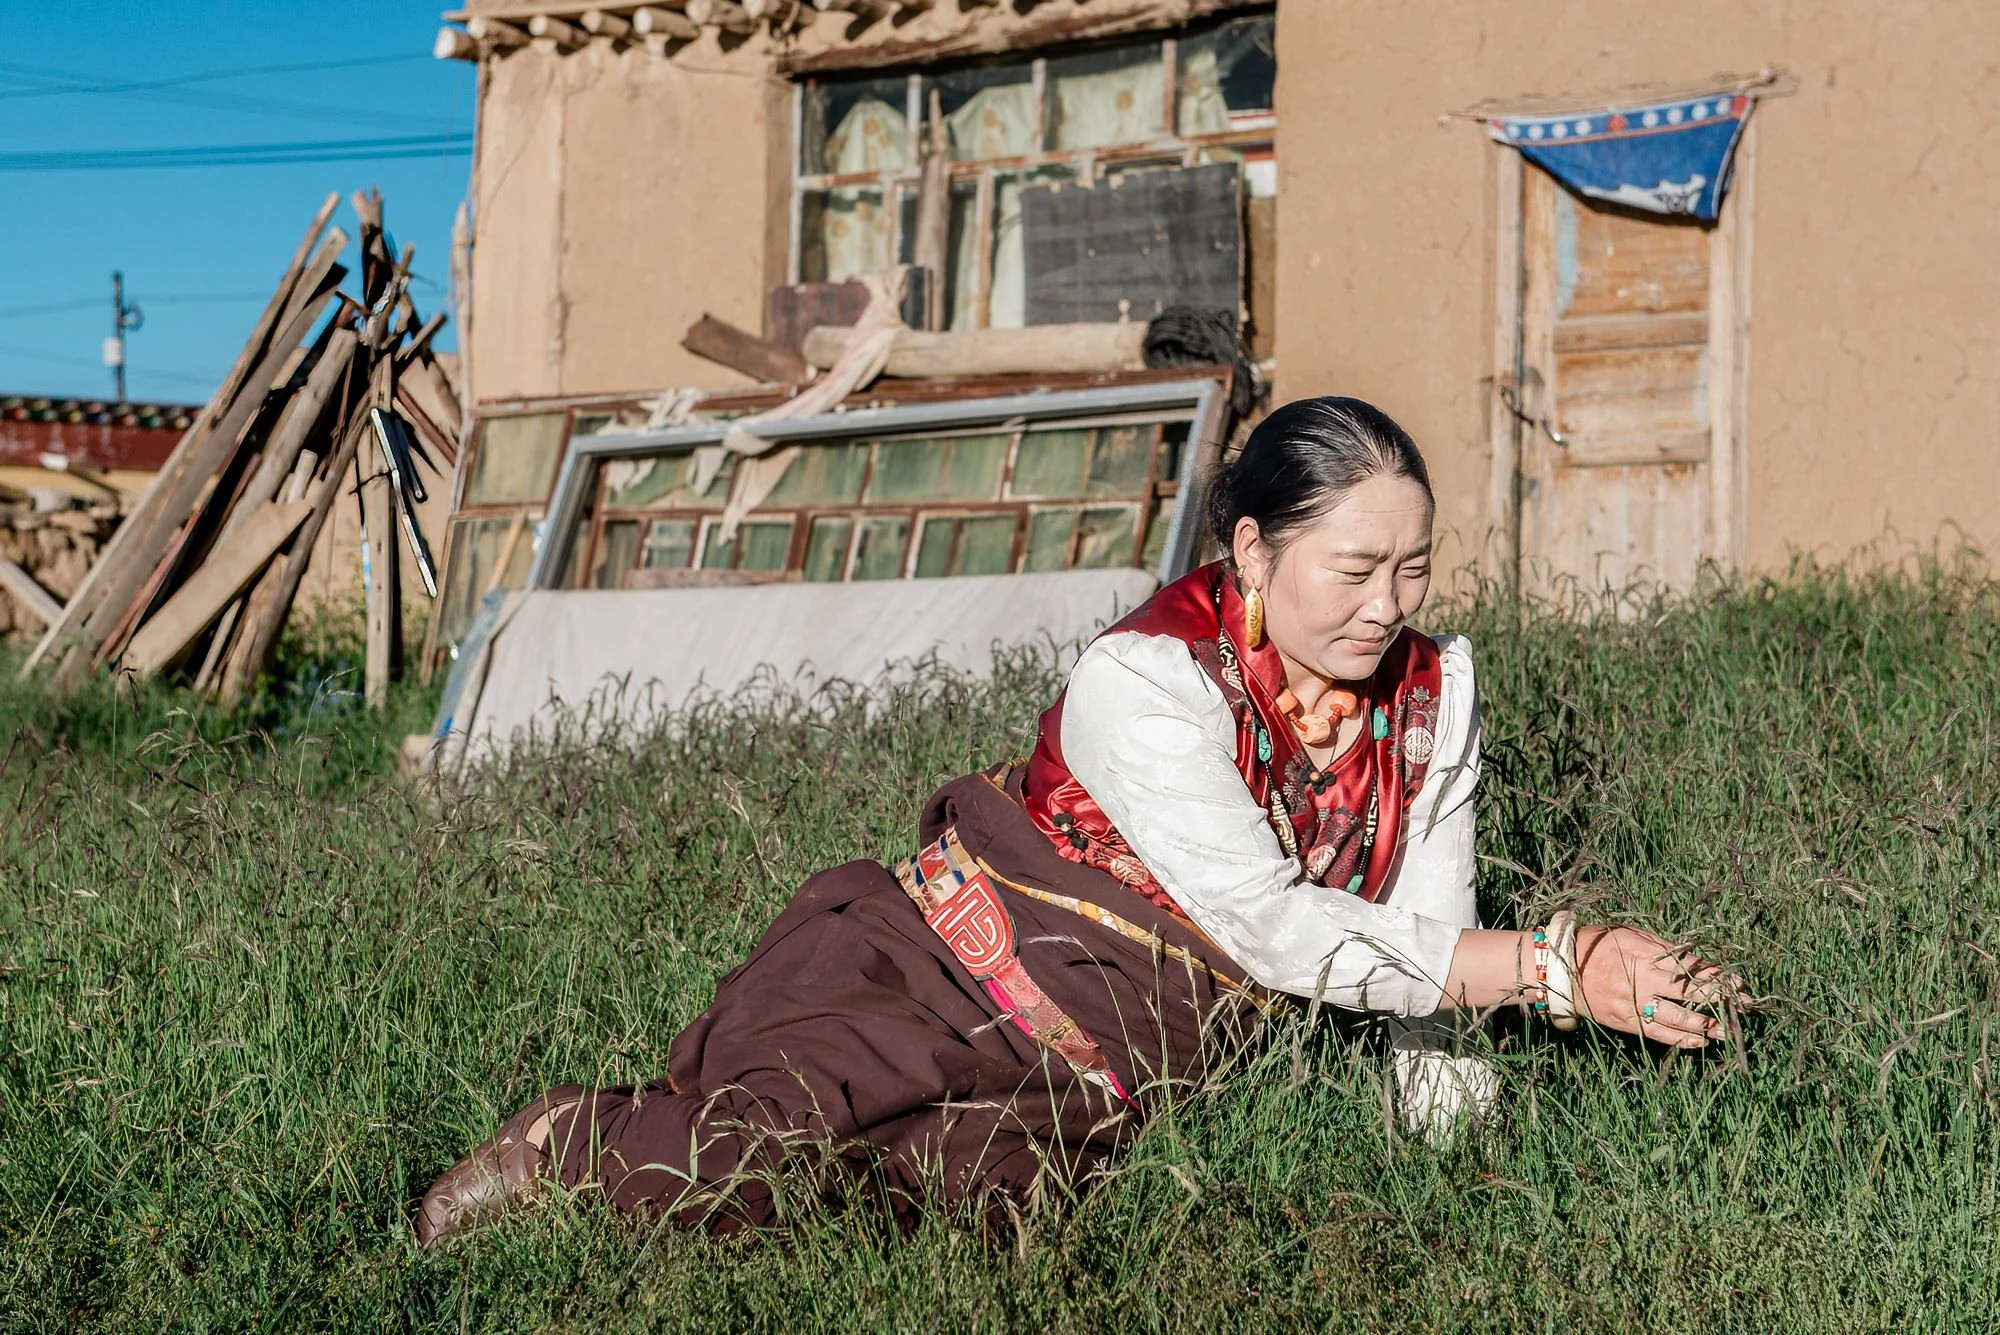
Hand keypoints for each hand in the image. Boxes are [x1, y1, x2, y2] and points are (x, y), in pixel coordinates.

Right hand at [1573, 925, 1747, 1047]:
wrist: (1560, 972)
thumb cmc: (1595, 946)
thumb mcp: (1627, 934)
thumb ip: (1659, 946)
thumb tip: (1692, 959)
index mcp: (1642, 953)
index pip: (1688, 966)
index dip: (1715, 974)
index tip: (1738, 981)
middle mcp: (1641, 979)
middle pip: (1688, 991)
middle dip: (1720, 997)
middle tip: (1746, 1005)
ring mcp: (1633, 1002)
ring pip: (1676, 1016)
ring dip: (1706, 1023)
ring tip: (1729, 1029)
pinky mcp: (1625, 1021)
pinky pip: (1657, 1033)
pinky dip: (1680, 1039)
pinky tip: (1700, 1042)